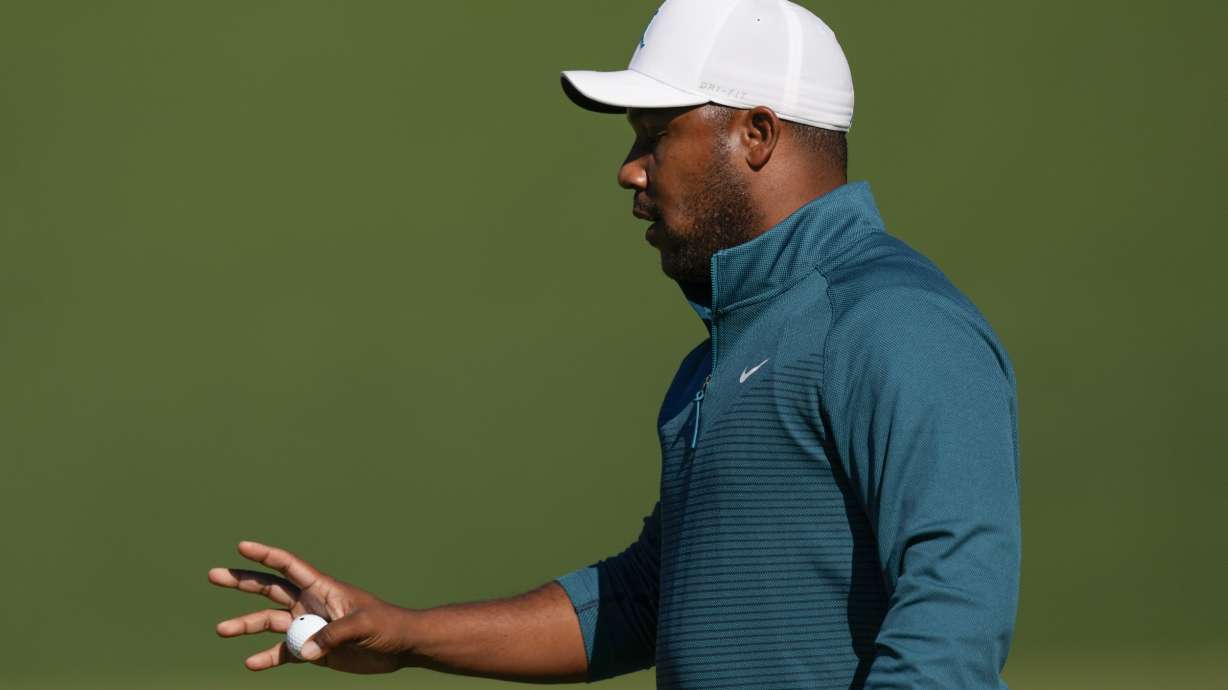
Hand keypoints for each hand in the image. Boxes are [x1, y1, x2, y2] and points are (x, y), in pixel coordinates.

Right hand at [208, 541, 416, 673]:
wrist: (400, 647)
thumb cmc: (388, 625)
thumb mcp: (364, 624)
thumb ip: (334, 634)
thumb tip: (304, 649)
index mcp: (322, 588)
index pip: (289, 566)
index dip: (266, 555)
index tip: (242, 546)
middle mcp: (309, 604)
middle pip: (268, 589)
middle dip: (241, 581)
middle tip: (213, 574)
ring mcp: (308, 626)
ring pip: (269, 622)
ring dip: (245, 625)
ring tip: (221, 629)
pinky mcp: (312, 649)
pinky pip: (283, 652)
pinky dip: (266, 658)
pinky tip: (251, 663)